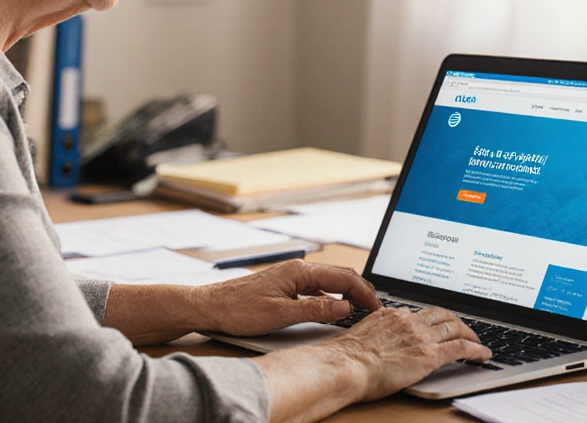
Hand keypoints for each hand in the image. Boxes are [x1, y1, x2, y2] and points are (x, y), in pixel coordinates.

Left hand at [198, 259, 381, 335]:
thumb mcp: (279, 315)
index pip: (344, 278)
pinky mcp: (285, 286)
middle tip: (376, 310)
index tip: (377, 308)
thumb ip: (314, 311)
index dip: (365, 293)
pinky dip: (333, 298)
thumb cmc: (238, 310)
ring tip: (362, 310)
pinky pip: (317, 289)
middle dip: (361, 291)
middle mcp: (298, 270)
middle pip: (340, 276)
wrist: (210, 307)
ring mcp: (292, 277)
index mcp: (300, 272)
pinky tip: (335, 310)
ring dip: (348, 294)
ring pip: (330, 282)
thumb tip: (344, 308)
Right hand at [328, 305, 490, 401]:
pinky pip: (461, 347)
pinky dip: (476, 349)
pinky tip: (483, 354)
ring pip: (455, 328)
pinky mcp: (430, 355)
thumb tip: (378, 341)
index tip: (437, 323)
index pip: (419, 312)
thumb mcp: (362, 335)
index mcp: (391, 315)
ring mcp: (421, 336)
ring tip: (477, 341)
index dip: (432, 319)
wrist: (346, 365)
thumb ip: (376, 333)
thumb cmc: (346, 358)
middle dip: (455, 321)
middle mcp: (409, 320)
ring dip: (470, 333)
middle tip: (463, 329)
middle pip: (441, 315)